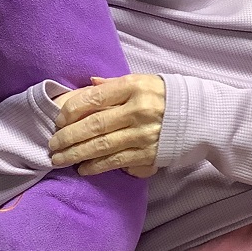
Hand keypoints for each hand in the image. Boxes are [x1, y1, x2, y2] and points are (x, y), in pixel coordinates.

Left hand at [48, 74, 164, 176]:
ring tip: (59, 159)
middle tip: (51, 144)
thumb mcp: (143, 81)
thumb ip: (114, 84)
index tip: (58, 119)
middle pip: (94, 124)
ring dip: (76, 154)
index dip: (72, 109)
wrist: (200, 117)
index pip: (95, 97)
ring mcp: (143, 134)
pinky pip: (117, 161)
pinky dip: (97, 166)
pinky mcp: (149, 154)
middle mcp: (137, 110)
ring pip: (102, 146)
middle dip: (68, 136)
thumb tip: (89, 84)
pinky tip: (83, 169)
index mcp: (134, 87)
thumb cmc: (166, 96)